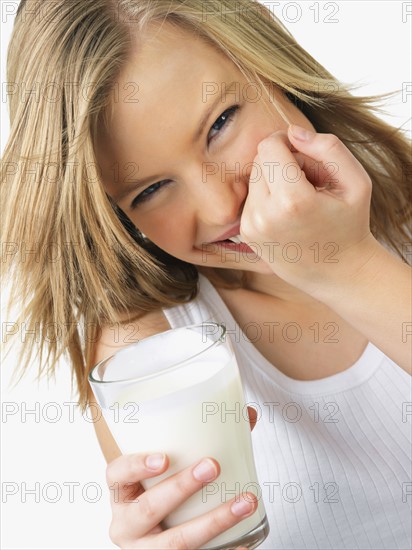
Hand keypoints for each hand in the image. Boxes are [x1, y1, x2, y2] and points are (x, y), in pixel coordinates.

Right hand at [106, 407, 257, 548]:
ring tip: (245, 502)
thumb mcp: (169, 472)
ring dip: (214, 520)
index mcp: (123, 494)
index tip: (163, 458)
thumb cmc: (165, 494)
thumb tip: (246, 414)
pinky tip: (245, 543)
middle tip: (212, 466)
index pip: (117, 474)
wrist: (159, 540)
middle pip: (149, 508)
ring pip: (176, 541)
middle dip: (182, 487)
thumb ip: (200, 441)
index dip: (136, 466)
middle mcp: (127, 525)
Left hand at [240, 125, 380, 296]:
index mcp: (292, 200)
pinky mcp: (246, 234)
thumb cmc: (349, 224)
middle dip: (283, 163)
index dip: (288, 143)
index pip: (269, 146)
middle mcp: (264, 215)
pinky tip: (288, 213)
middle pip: (259, 160)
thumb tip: (292, 132)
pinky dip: (268, 197)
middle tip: (308, 183)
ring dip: (274, 180)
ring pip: (253, 178)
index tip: (306, 158)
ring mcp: (252, 227)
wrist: (337, 272)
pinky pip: (251, 197)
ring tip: (299, 200)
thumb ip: (328, 148)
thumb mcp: (356, 182)